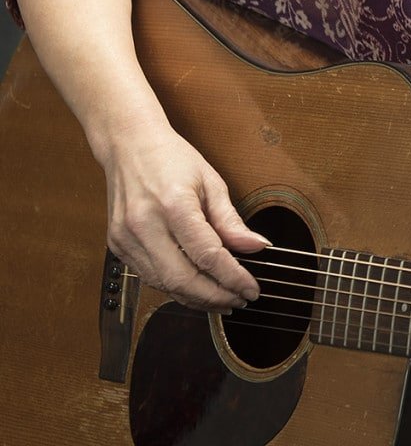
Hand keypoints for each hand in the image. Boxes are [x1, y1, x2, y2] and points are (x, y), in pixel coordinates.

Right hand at [102, 123, 266, 311]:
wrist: (129, 145)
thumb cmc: (172, 159)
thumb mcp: (211, 182)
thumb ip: (231, 220)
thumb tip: (258, 247)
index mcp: (174, 204)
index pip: (208, 255)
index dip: (232, 278)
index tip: (252, 289)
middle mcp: (145, 224)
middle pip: (182, 279)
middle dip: (214, 297)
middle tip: (238, 300)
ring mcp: (126, 238)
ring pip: (164, 284)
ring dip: (195, 298)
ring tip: (222, 299)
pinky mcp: (117, 245)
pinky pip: (149, 277)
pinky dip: (174, 287)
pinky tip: (195, 287)